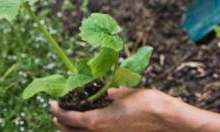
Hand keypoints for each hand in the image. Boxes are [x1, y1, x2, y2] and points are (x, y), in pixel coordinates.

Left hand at [51, 87, 177, 131]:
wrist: (167, 120)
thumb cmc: (148, 104)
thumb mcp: (125, 93)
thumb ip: (111, 94)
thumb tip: (105, 92)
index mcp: (97, 121)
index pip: (68, 118)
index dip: (57, 109)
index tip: (52, 102)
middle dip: (60, 121)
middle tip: (57, 112)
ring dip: (71, 129)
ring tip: (68, 120)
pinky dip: (86, 131)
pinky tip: (91, 124)